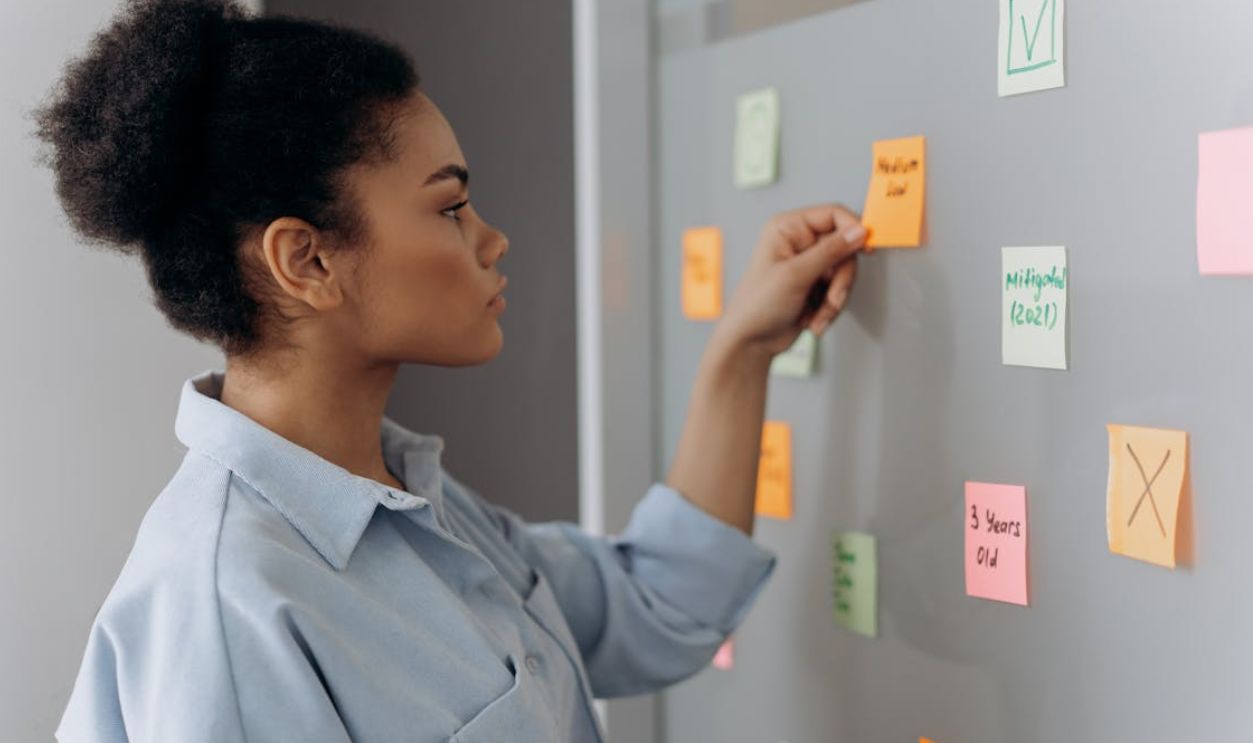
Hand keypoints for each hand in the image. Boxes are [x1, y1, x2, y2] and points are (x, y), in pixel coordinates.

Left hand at [715, 203, 866, 356]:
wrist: (751, 342)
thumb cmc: (758, 305)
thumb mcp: (796, 274)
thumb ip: (830, 251)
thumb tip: (859, 231)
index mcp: (788, 228)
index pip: (833, 214)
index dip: (853, 228)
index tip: (866, 248)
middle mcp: (800, 242)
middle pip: (845, 247)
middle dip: (840, 280)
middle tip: (832, 299)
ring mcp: (809, 264)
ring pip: (844, 273)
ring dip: (834, 299)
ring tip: (817, 316)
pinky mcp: (815, 285)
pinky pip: (838, 290)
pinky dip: (829, 309)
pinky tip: (812, 321)